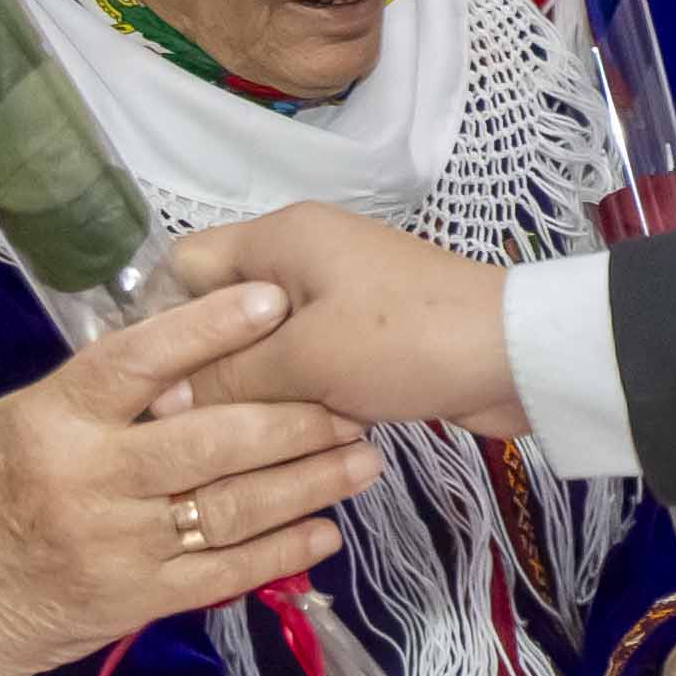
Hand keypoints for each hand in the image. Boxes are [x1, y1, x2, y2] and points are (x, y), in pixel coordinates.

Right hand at [0, 284, 381, 675]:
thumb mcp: (16, 421)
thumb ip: (94, 392)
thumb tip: (180, 344)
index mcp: (53, 420)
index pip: (140, 361)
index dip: (210, 328)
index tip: (273, 298)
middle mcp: (89, 481)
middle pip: (210, 439)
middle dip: (293, 416)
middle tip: (352, 395)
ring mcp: (118, 547)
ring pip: (232, 508)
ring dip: (307, 484)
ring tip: (362, 458)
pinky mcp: (137, 602)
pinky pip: (224, 575)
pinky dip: (282, 553)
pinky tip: (326, 531)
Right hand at [162, 203, 528, 438]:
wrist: (518, 357)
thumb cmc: (404, 342)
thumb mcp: (305, 361)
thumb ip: (227, 379)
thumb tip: (160, 402)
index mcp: (279, 237)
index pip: (184, 266)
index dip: (162, 324)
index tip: (157, 386)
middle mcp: (300, 258)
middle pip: (222, 316)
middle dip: (216, 371)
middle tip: (206, 426)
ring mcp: (336, 298)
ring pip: (266, 352)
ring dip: (265, 395)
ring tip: (262, 437)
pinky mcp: (366, 338)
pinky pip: (310, 369)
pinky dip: (307, 401)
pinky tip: (310, 437)